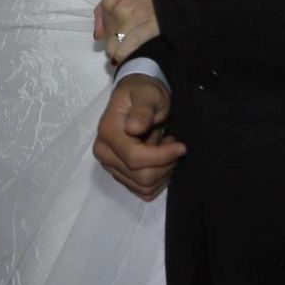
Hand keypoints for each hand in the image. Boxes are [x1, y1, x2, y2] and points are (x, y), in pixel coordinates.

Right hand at [92, 75, 185, 200]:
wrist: (135, 96)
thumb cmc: (142, 93)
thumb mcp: (147, 93)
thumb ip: (143, 109)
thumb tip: (133, 128)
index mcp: (108, 133)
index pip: (135, 157)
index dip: (162, 156)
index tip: (181, 146)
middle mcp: (104, 153)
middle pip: (140, 176)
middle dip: (165, 165)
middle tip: (175, 146)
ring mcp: (110, 165)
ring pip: (143, 187)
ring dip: (163, 172)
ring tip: (167, 149)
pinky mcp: (119, 174)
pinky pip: (142, 191)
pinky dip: (158, 180)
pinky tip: (162, 160)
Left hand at [94, 0, 157, 63]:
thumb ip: (106, 9)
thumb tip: (98, 36)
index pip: (104, 29)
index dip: (112, 37)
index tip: (121, 39)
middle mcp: (118, 10)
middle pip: (110, 41)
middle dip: (117, 46)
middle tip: (129, 45)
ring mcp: (132, 19)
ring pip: (117, 48)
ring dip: (123, 53)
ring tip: (134, 51)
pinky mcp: (149, 26)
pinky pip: (130, 48)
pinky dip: (127, 55)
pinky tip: (133, 57)